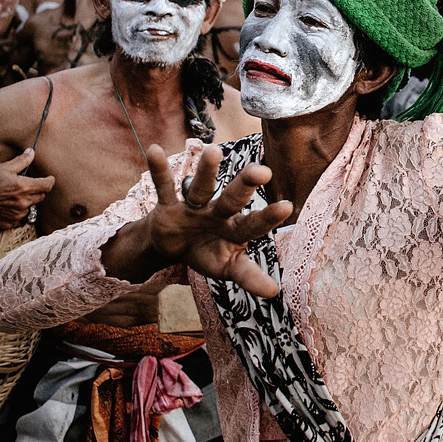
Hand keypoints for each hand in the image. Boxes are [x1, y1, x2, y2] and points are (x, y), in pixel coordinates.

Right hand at [0, 148, 54, 228]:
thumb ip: (22, 160)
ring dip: (28, 202)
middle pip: (41, 197)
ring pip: (31, 208)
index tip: (49, 179)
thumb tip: (32, 152)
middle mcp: (22, 202)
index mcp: (23, 187)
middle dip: (38, 190)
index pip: (47, 186)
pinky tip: (9, 206)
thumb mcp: (3, 167)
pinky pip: (21, 219)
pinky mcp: (8, 223)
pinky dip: (18, 213)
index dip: (50, 181)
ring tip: (15, 196)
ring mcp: (15, 215)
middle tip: (28, 186)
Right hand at [136, 144, 291, 298]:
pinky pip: (164, 186)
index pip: (254, 224)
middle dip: (245, 185)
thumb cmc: (208, 253)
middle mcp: (218, 213)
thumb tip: (274, 292)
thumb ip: (249, 276)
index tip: (287, 206)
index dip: (268, 218)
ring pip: (200, 187)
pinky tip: (155, 150)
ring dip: (206, 171)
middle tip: (262, 171)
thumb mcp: (227, 267)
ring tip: (213, 151)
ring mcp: (193, 207)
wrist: (173, 246)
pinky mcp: (168, 206)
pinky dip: (158, 169)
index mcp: (235, 229)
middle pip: (232, 198)